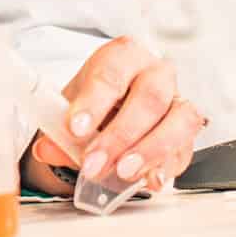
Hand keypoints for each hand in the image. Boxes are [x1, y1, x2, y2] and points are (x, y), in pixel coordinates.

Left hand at [22, 37, 206, 195]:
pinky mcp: (188, 133)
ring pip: (179, 120)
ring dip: (150, 150)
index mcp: (124, 56)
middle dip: (120, 135)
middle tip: (94, 163)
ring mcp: (178, 101)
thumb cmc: (97, 101)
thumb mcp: (73, 108)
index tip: (76, 128)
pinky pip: (185, 148)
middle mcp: (156, 73)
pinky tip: (150, 180)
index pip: (112, 73)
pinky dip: (167, 167)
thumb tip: (48, 148)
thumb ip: (59, 129)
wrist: (114, 109)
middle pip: (149, 98)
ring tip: (123, 172)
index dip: (94, 102)